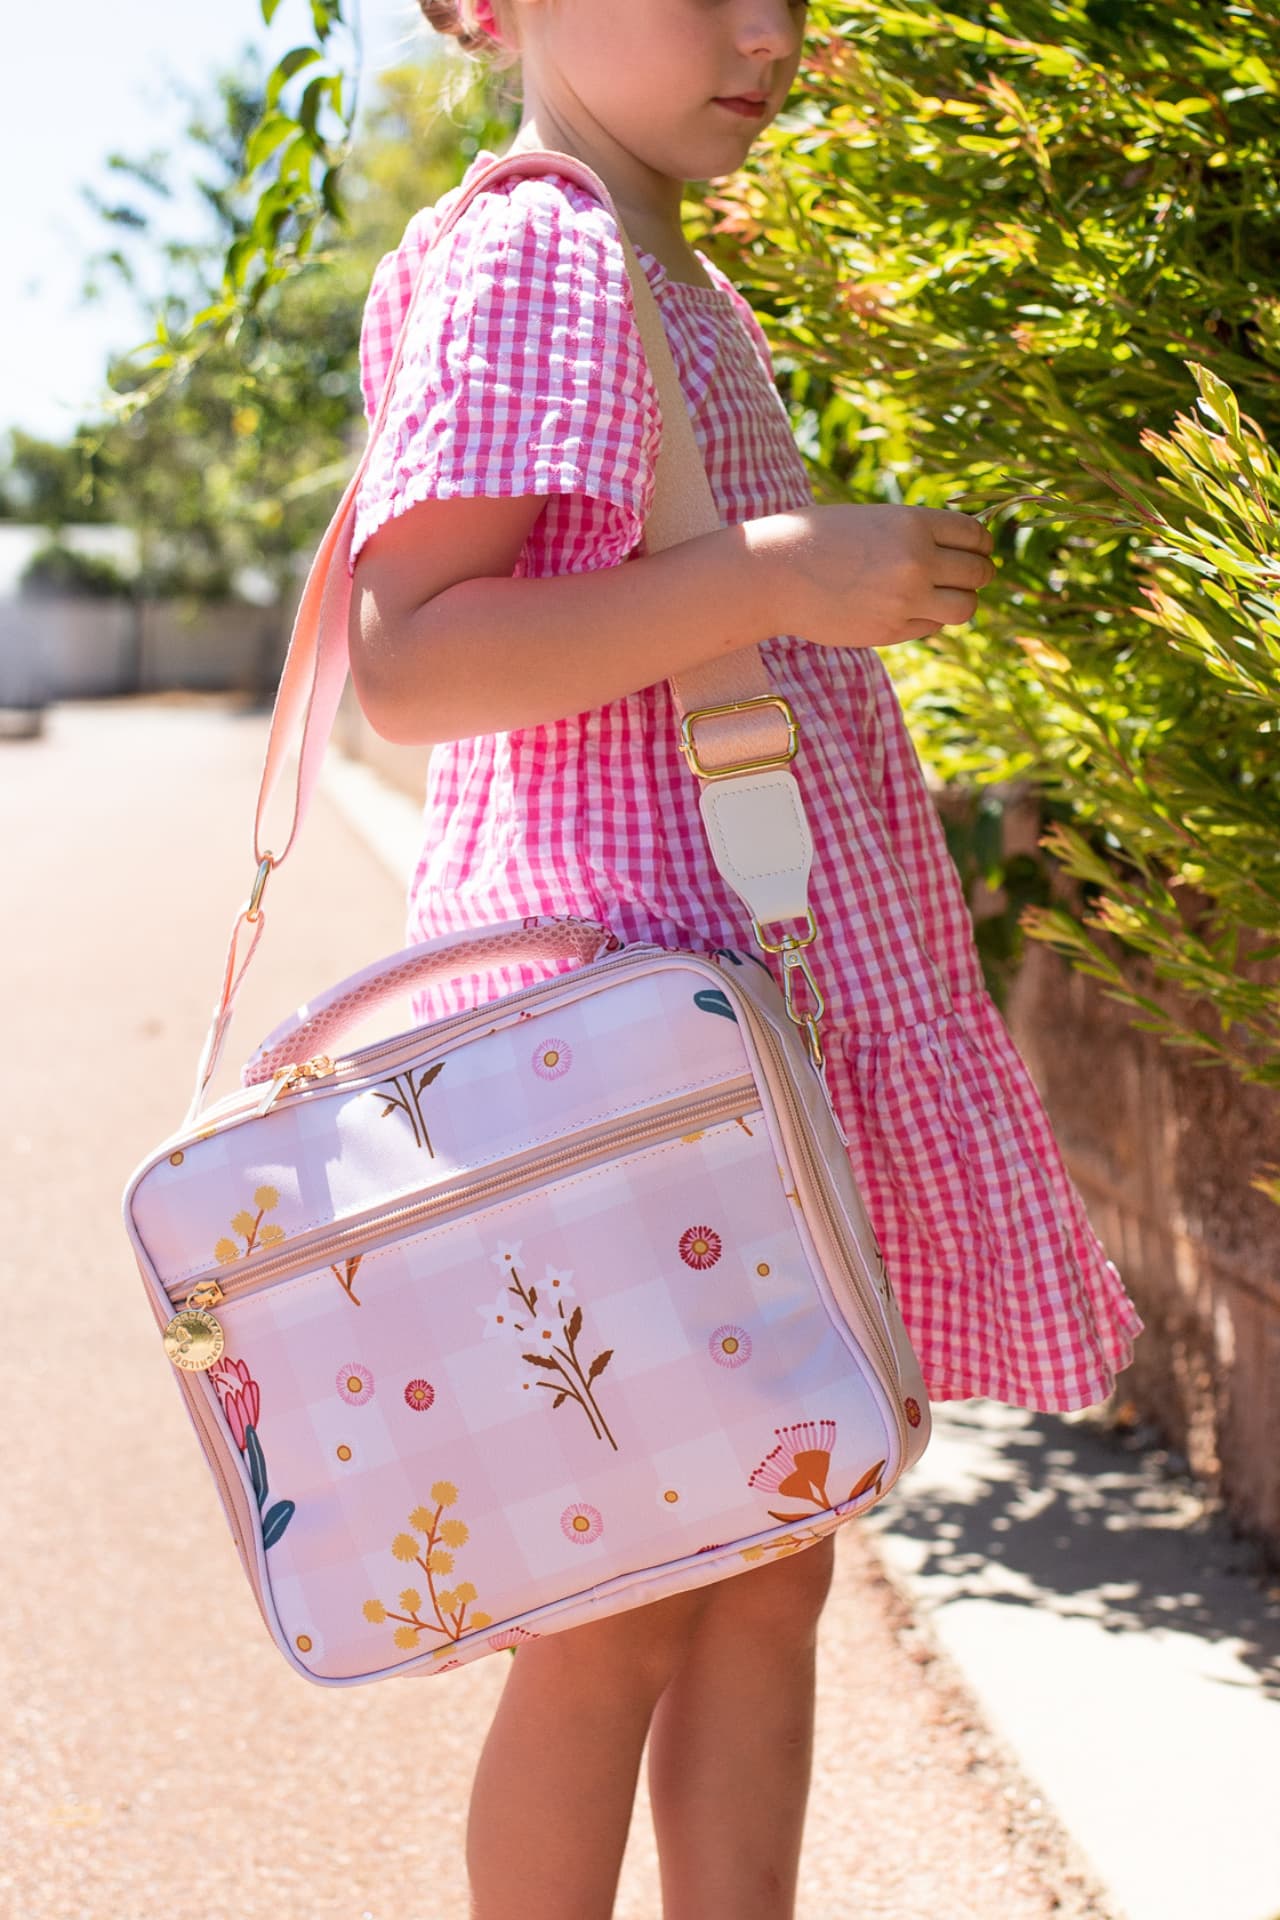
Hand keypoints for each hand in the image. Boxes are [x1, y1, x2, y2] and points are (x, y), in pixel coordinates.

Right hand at [748, 503, 996, 649]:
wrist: (774, 572)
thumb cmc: (819, 538)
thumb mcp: (875, 520)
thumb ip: (917, 535)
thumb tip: (962, 555)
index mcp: (914, 524)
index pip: (976, 537)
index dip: (981, 545)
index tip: (976, 551)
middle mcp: (917, 561)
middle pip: (978, 574)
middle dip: (977, 575)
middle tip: (966, 577)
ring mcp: (905, 600)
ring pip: (964, 607)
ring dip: (960, 602)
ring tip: (942, 597)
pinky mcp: (890, 631)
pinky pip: (931, 627)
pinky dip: (927, 619)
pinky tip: (903, 609)